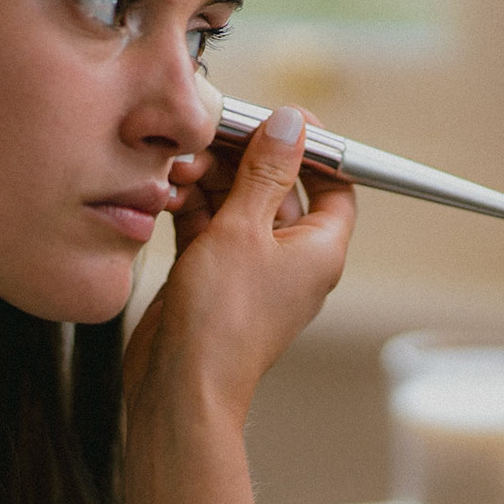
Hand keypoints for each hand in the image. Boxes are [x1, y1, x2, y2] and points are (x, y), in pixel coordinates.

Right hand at [121, 106, 352, 419]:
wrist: (179, 385)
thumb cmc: (222, 319)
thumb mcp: (244, 229)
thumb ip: (265, 172)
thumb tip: (291, 124)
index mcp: (319, 249)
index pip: (334, 184)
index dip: (311, 147)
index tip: (279, 118)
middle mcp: (290, 257)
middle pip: (277, 186)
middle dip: (243, 158)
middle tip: (210, 137)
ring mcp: (250, 267)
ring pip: (237, 202)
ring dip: (209, 180)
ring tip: (181, 169)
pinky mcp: (212, 274)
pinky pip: (208, 225)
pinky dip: (190, 205)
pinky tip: (169, 192)